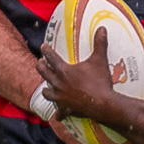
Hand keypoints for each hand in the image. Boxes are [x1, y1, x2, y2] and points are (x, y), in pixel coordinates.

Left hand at [37, 28, 143, 143]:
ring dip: (46, 89)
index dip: (46, 50)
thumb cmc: (99, 82)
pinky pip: (59, 113)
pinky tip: (57, 115)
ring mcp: (60, 98)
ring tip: (47, 87)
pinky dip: (58, 114)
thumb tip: (102, 28)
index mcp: (64, 70)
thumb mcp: (100, 60)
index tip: (43, 46)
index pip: (51, 57)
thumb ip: (100, 44)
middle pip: (43, 73)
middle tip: (40, 63)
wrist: (102, 104)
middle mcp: (58, 83)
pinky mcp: (66, 109)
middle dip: (40, 66)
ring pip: (46, 93)